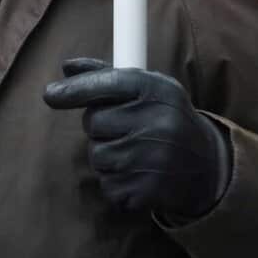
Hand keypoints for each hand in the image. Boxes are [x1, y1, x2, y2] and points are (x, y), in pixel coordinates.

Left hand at [42, 58, 229, 222]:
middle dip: (100, 127)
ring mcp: (153, 158)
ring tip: (134, 153)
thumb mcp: (147, 88)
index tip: (50, 95)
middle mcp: (157, 121)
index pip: (107, 83)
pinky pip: (107, 185)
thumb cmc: (166, 119)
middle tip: (125, 129)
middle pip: (93, 122)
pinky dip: (115, 183)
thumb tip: (66, 67)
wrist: (208, 166)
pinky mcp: (148, 190)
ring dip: (106, 156)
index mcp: (156, 89)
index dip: (74, 90)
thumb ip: (106, 75)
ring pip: (97, 155)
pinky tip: (138, 174)